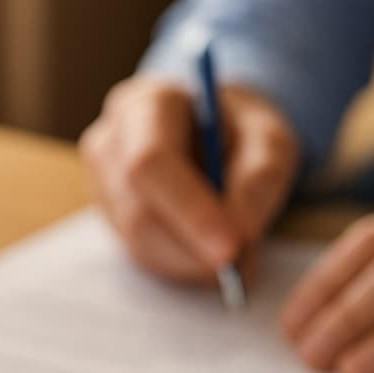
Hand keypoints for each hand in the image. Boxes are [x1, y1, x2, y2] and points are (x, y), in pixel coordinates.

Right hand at [81, 76, 299, 283]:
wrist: (216, 133)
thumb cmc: (241, 131)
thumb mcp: (270, 141)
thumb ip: (259, 179)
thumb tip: (240, 235)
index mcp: (147, 104)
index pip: (151, 161)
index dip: (189, 210)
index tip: (231, 248)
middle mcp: (111, 141)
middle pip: (139, 211)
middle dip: (193, 249)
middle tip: (241, 268)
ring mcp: (103, 183)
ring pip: (138, 240)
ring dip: (191, 262)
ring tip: (236, 258)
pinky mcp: (110, 218)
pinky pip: (141, 254)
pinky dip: (182, 265)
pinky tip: (210, 253)